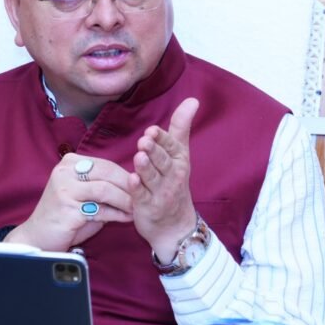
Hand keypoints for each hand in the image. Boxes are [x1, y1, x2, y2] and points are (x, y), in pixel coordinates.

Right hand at [6, 154, 133, 250]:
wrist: (39, 236)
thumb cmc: (65, 215)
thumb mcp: (83, 194)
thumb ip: (103, 186)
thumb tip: (133, 184)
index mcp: (69, 163)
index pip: (105, 164)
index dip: (126, 175)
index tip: (142, 184)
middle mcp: (65, 172)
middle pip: (107, 172)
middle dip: (129, 185)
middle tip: (144, 195)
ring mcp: (64, 190)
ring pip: (105, 190)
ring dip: (125, 200)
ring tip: (137, 208)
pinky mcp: (67, 209)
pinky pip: (100, 210)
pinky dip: (117, 214)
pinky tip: (127, 218)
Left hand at [128, 97, 199, 261]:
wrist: (176, 225)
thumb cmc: (174, 183)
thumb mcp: (180, 154)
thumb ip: (181, 127)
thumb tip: (193, 100)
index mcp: (179, 160)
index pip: (171, 146)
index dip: (162, 139)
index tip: (153, 131)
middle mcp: (172, 176)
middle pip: (162, 161)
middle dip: (154, 151)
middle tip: (144, 141)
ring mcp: (161, 193)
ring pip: (152, 178)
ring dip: (145, 168)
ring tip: (139, 157)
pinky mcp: (148, 207)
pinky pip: (142, 197)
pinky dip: (137, 189)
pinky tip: (131, 180)